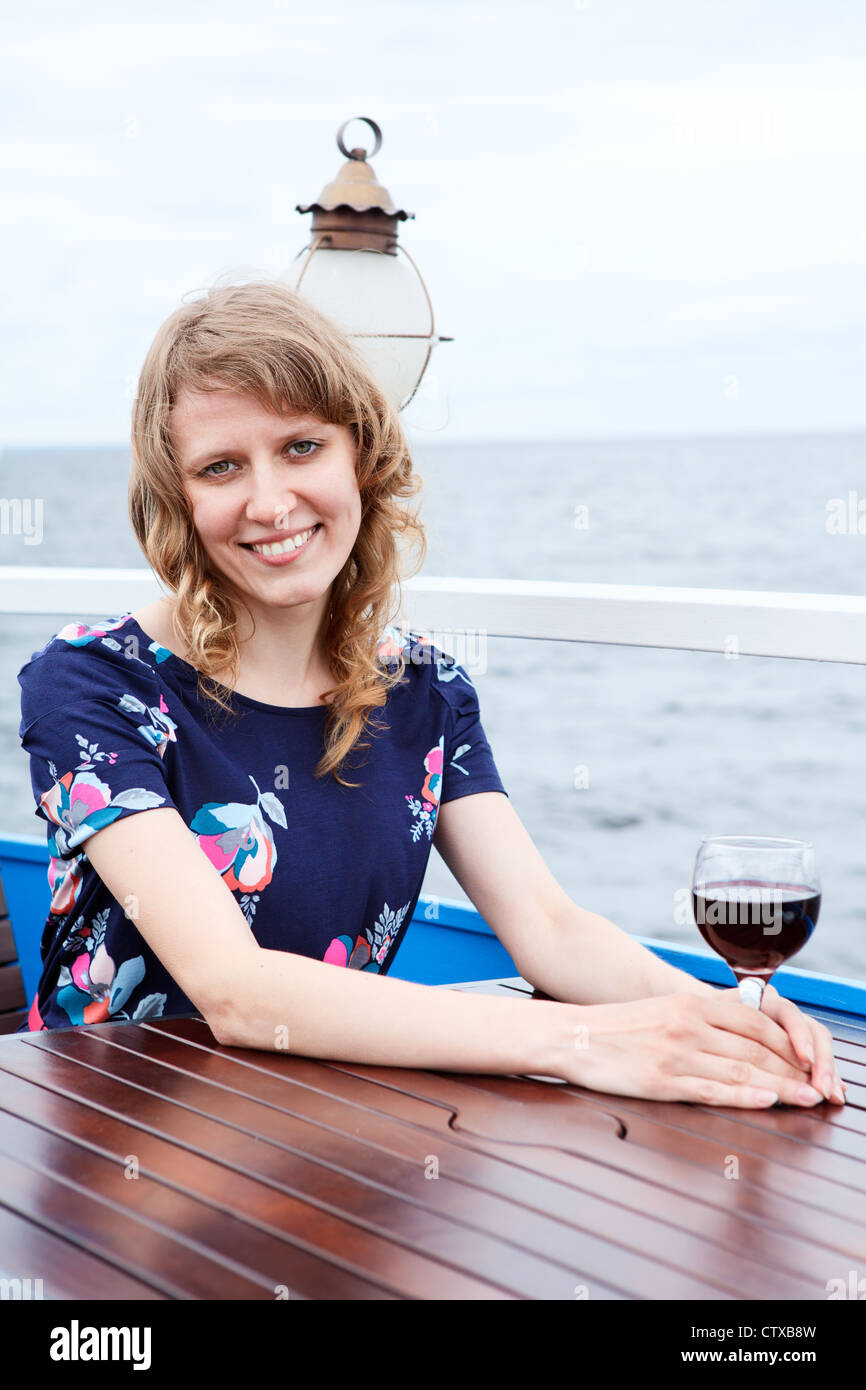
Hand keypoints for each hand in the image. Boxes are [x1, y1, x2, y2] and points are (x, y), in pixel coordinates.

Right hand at [559, 990, 840, 1106]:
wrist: (574, 1036)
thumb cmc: (620, 1027)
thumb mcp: (665, 1010)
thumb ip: (702, 1018)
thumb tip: (741, 1036)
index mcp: (691, 1003)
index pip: (754, 1021)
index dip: (787, 1042)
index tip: (809, 1059)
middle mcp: (689, 1024)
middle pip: (754, 1047)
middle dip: (793, 1068)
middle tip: (820, 1085)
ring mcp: (676, 1053)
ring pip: (741, 1069)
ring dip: (781, 1086)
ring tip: (806, 1098)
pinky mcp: (662, 1080)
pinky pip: (712, 1089)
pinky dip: (744, 1096)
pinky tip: (766, 1101)